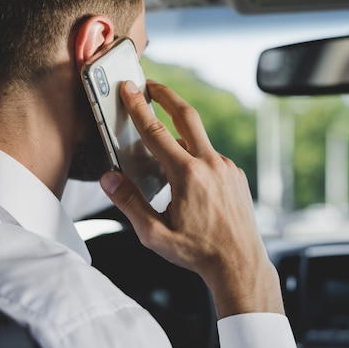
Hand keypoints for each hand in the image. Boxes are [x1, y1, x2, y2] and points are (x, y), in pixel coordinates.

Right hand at [99, 80, 283, 318]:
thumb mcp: (155, 234)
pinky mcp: (236, 175)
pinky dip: (196, 158)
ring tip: (163, 148)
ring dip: (181, 136)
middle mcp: (210, 164)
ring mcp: (227, 168)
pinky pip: (211, 158)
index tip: (129, 88)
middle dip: (167, 95)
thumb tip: (109, 179)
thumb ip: (130, 203)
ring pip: (199, 141)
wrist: (239, 263)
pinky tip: (188, 179)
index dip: (138, 107)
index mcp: (187, 175)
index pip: (156, 132)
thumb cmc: (197, 252)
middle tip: (151, 84)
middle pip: (187, 117)